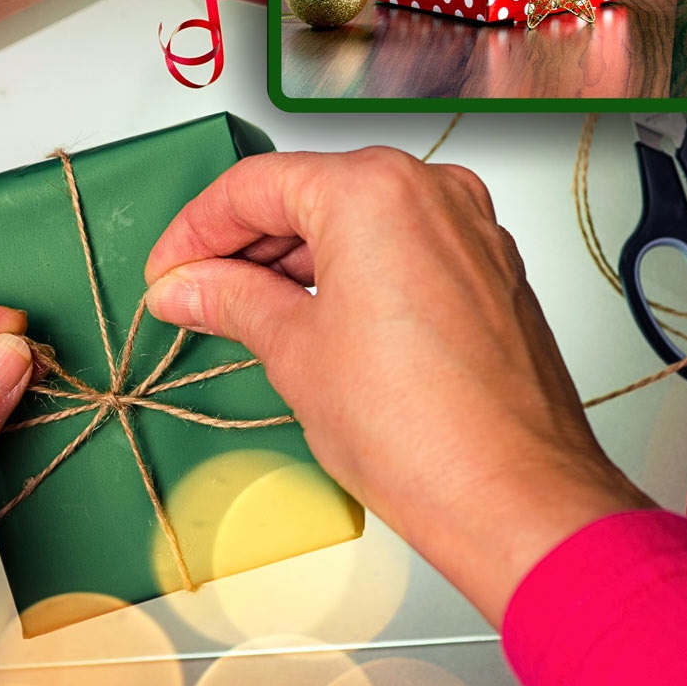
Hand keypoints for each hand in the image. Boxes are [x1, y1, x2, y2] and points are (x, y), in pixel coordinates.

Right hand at [145, 148, 652, 627]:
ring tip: (247, 306)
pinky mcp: (489, 265)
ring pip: (358, 216)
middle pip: (309, 192)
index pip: (255, 186)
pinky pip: (402, 242)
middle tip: (196, 289)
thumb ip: (230, 300)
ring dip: (296, 256)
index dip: (197, 229)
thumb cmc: (421, 432)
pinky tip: (315, 310)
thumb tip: (186, 286)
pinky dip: (352, 266)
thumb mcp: (294, 353)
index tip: (169, 268)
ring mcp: (469, 225)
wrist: (517, 499)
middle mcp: (430, 189)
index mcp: (373, 190)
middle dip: (245, 242)